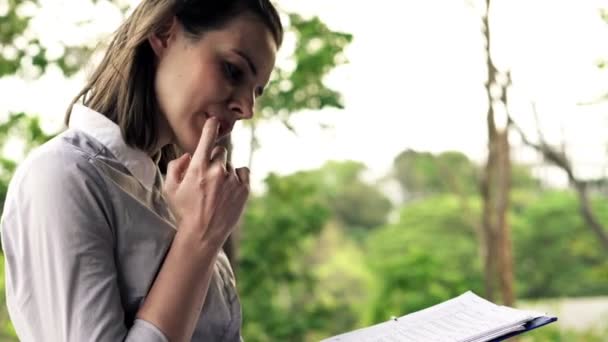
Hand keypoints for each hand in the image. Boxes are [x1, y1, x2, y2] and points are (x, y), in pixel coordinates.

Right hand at [163, 117, 249, 246]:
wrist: (203, 235)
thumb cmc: (184, 211)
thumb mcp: (170, 189)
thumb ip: (175, 167)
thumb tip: (188, 155)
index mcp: (198, 169)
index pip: (207, 139)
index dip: (211, 127)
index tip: (215, 119)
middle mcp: (217, 172)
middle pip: (220, 152)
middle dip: (214, 160)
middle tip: (208, 178)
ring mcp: (232, 181)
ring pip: (230, 165)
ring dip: (225, 172)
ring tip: (217, 191)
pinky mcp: (244, 189)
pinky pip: (243, 172)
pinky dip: (237, 178)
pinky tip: (228, 191)